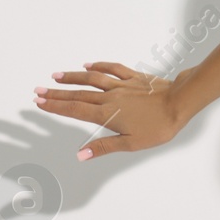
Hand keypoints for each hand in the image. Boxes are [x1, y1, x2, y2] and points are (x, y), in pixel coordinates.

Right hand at [33, 61, 192, 160]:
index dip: (56, 106)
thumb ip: (105, 147)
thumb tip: (80, 155)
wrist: (181, 102)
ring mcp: (122, 85)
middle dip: (57, 93)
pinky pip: (113, 69)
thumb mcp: (132, 143)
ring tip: (56, 76)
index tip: (39, 102)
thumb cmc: (159, 125)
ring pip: (92, 79)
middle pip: (78, 94)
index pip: (75, 110)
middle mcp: (111, 97)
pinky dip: (99, 66)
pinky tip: (89, 65)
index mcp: (108, 114)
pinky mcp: (135, 78)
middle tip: (38, 91)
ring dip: (73, 77)